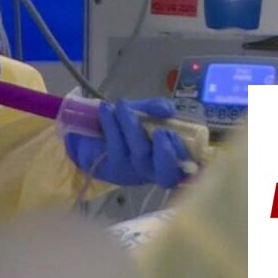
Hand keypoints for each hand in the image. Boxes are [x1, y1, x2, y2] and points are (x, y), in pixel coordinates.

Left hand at [64, 98, 192, 187]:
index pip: (183, 168)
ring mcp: (133, 173)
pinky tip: (106, 109)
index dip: (180, 154)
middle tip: (161, 130)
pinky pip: (116, 146)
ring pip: (139, 152)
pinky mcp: (113, 169)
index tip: (171, 132)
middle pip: (165, 172)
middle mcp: (152, 172)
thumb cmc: (126, 126)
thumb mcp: (144, 112)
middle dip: (165, 151)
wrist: (93, 135)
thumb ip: (157, 108)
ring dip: (132, 125)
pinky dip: (111, 124)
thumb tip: (168, 110)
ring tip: (122, 104)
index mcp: (168, 161)